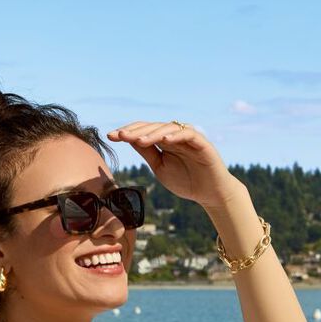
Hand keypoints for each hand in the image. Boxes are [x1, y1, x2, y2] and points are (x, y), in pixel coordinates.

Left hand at [108, 121, 245, 208]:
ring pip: (167, 128)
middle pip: (152, 127)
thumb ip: (147, 152)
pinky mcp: (201, 142)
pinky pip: (187, 134)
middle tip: (120, 135)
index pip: (143, 131)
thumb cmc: (186, 181)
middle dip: (135, 131)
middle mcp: (174, 135)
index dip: (127, 132)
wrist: (210, 194)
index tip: (110, 137)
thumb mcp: (160, 167)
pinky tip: (164, 140)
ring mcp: (188, 137)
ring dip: (152, 133)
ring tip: (138, 140)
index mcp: (163, 141)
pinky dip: (176, 135)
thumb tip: (128, 139)